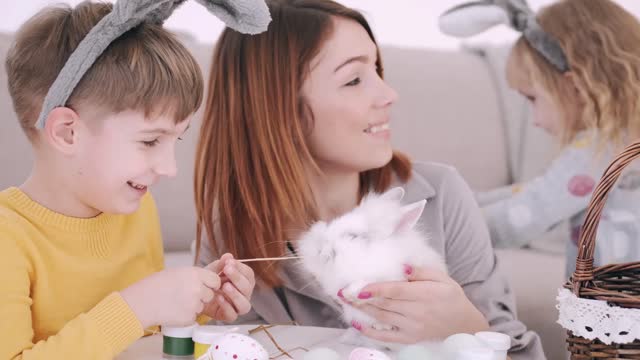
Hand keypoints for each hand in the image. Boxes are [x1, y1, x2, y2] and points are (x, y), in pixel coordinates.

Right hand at [120, 267, 219, 327]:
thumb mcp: (179, 272)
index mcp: (195, 274)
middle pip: (210, 294)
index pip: (216, 280)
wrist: (143, 301)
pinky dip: (187, 315)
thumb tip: (212, 280)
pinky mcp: (189, 318)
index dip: (211, 284)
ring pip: (202, 306)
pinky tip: (174, 310)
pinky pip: (194, 316)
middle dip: (202, 296)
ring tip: (177, 302)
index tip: (206, 286)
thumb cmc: (157, 284)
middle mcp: (198, 288)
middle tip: (187, 295)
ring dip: (194, 306)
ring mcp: (194, 304)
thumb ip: (196, 276)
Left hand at [201, 253, 255, 321]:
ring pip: (245, 305)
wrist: (194, 294)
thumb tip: (228, 256)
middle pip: (248, 288)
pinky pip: (232, 315)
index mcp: (243, 281)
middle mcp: (243, 294)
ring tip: (224, 286)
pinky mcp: (228, 316)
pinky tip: (219, 297)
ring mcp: (237, 306)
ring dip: (235, 295)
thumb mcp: (213, 270)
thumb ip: (221, 264)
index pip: (249, 274)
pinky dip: (226, 306)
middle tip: (227, 270)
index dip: (240, 268)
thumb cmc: (208, 281)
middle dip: (238, 278)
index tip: (229, 262)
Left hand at [346, 265, 488, 343]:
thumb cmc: (452, 298)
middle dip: (361, 298)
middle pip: (384, 304)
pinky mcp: (409, 338)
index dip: (375, 289)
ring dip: (362, 309)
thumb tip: (403, 266)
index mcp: (425, 294)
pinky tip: (357, 324)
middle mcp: (416, 312)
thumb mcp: (442, 278)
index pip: (395, 291)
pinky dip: (370, 331)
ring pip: (382, 317)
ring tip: (345, 301)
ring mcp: (412, 327)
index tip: (358, 286)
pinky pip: (386, 336)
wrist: (465, 325)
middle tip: (343, 291)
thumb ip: (421, 271)